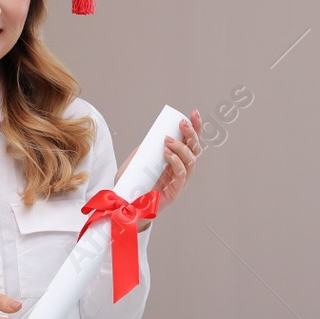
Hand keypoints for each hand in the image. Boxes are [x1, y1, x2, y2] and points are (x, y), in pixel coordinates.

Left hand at [113, 110, 202, 228]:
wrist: (125, 204)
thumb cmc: (131, 184)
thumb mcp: (134, 162)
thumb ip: (142, 150)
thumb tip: (151, 137)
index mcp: (176, 160)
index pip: (190, 142)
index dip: (195, 128)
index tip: (194, 113)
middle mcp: (181, 169)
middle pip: (195, 150)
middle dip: (192, 134)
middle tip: (182, 123)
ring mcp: (180, 181)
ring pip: (191, 161)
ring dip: (181, 147)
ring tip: (167, 140)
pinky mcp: (175, 192)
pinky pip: (181, 174)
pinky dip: (176, 161)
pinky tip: (167, 153)